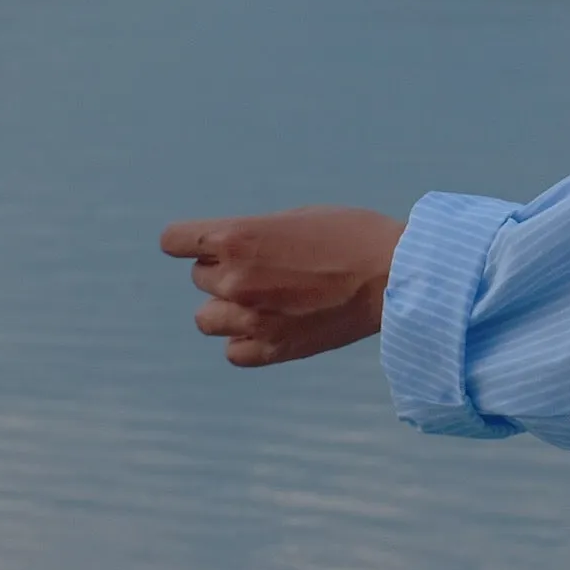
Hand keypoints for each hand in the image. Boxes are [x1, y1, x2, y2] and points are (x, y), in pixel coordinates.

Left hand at [161, 206, 403, 367]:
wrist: (396, 275)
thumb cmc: (353, 236)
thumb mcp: (297, 218)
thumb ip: (253, 235)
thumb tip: (227, 251)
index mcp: (237, 237)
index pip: (173, 240)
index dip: (189, 240)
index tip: (206, 243)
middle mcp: (235, 278)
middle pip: (200, 276)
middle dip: (226, 269)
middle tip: (270, 267)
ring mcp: (251, 318)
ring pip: (207, 318)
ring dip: (228, 308)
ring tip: (267, 300)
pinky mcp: (272, 349)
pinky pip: (233, 351)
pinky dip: (247, 341)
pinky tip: (274, 326)